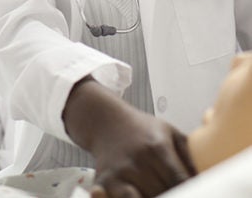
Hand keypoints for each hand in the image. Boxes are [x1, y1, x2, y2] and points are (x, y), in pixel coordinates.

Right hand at [63, 78, 195, 196]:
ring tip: (159, 192)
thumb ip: (190, 156)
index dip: (191, 192)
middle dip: (175, 195)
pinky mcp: (106, 181)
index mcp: (157, 147)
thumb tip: (208, 180)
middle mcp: (138, 160)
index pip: (181, 181)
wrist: (105, 120)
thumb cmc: (141, 128)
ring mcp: (120, 172)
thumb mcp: (170, 132)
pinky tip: (140, 194)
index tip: (195, 193)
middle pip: (165, 194)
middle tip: (179, 192)